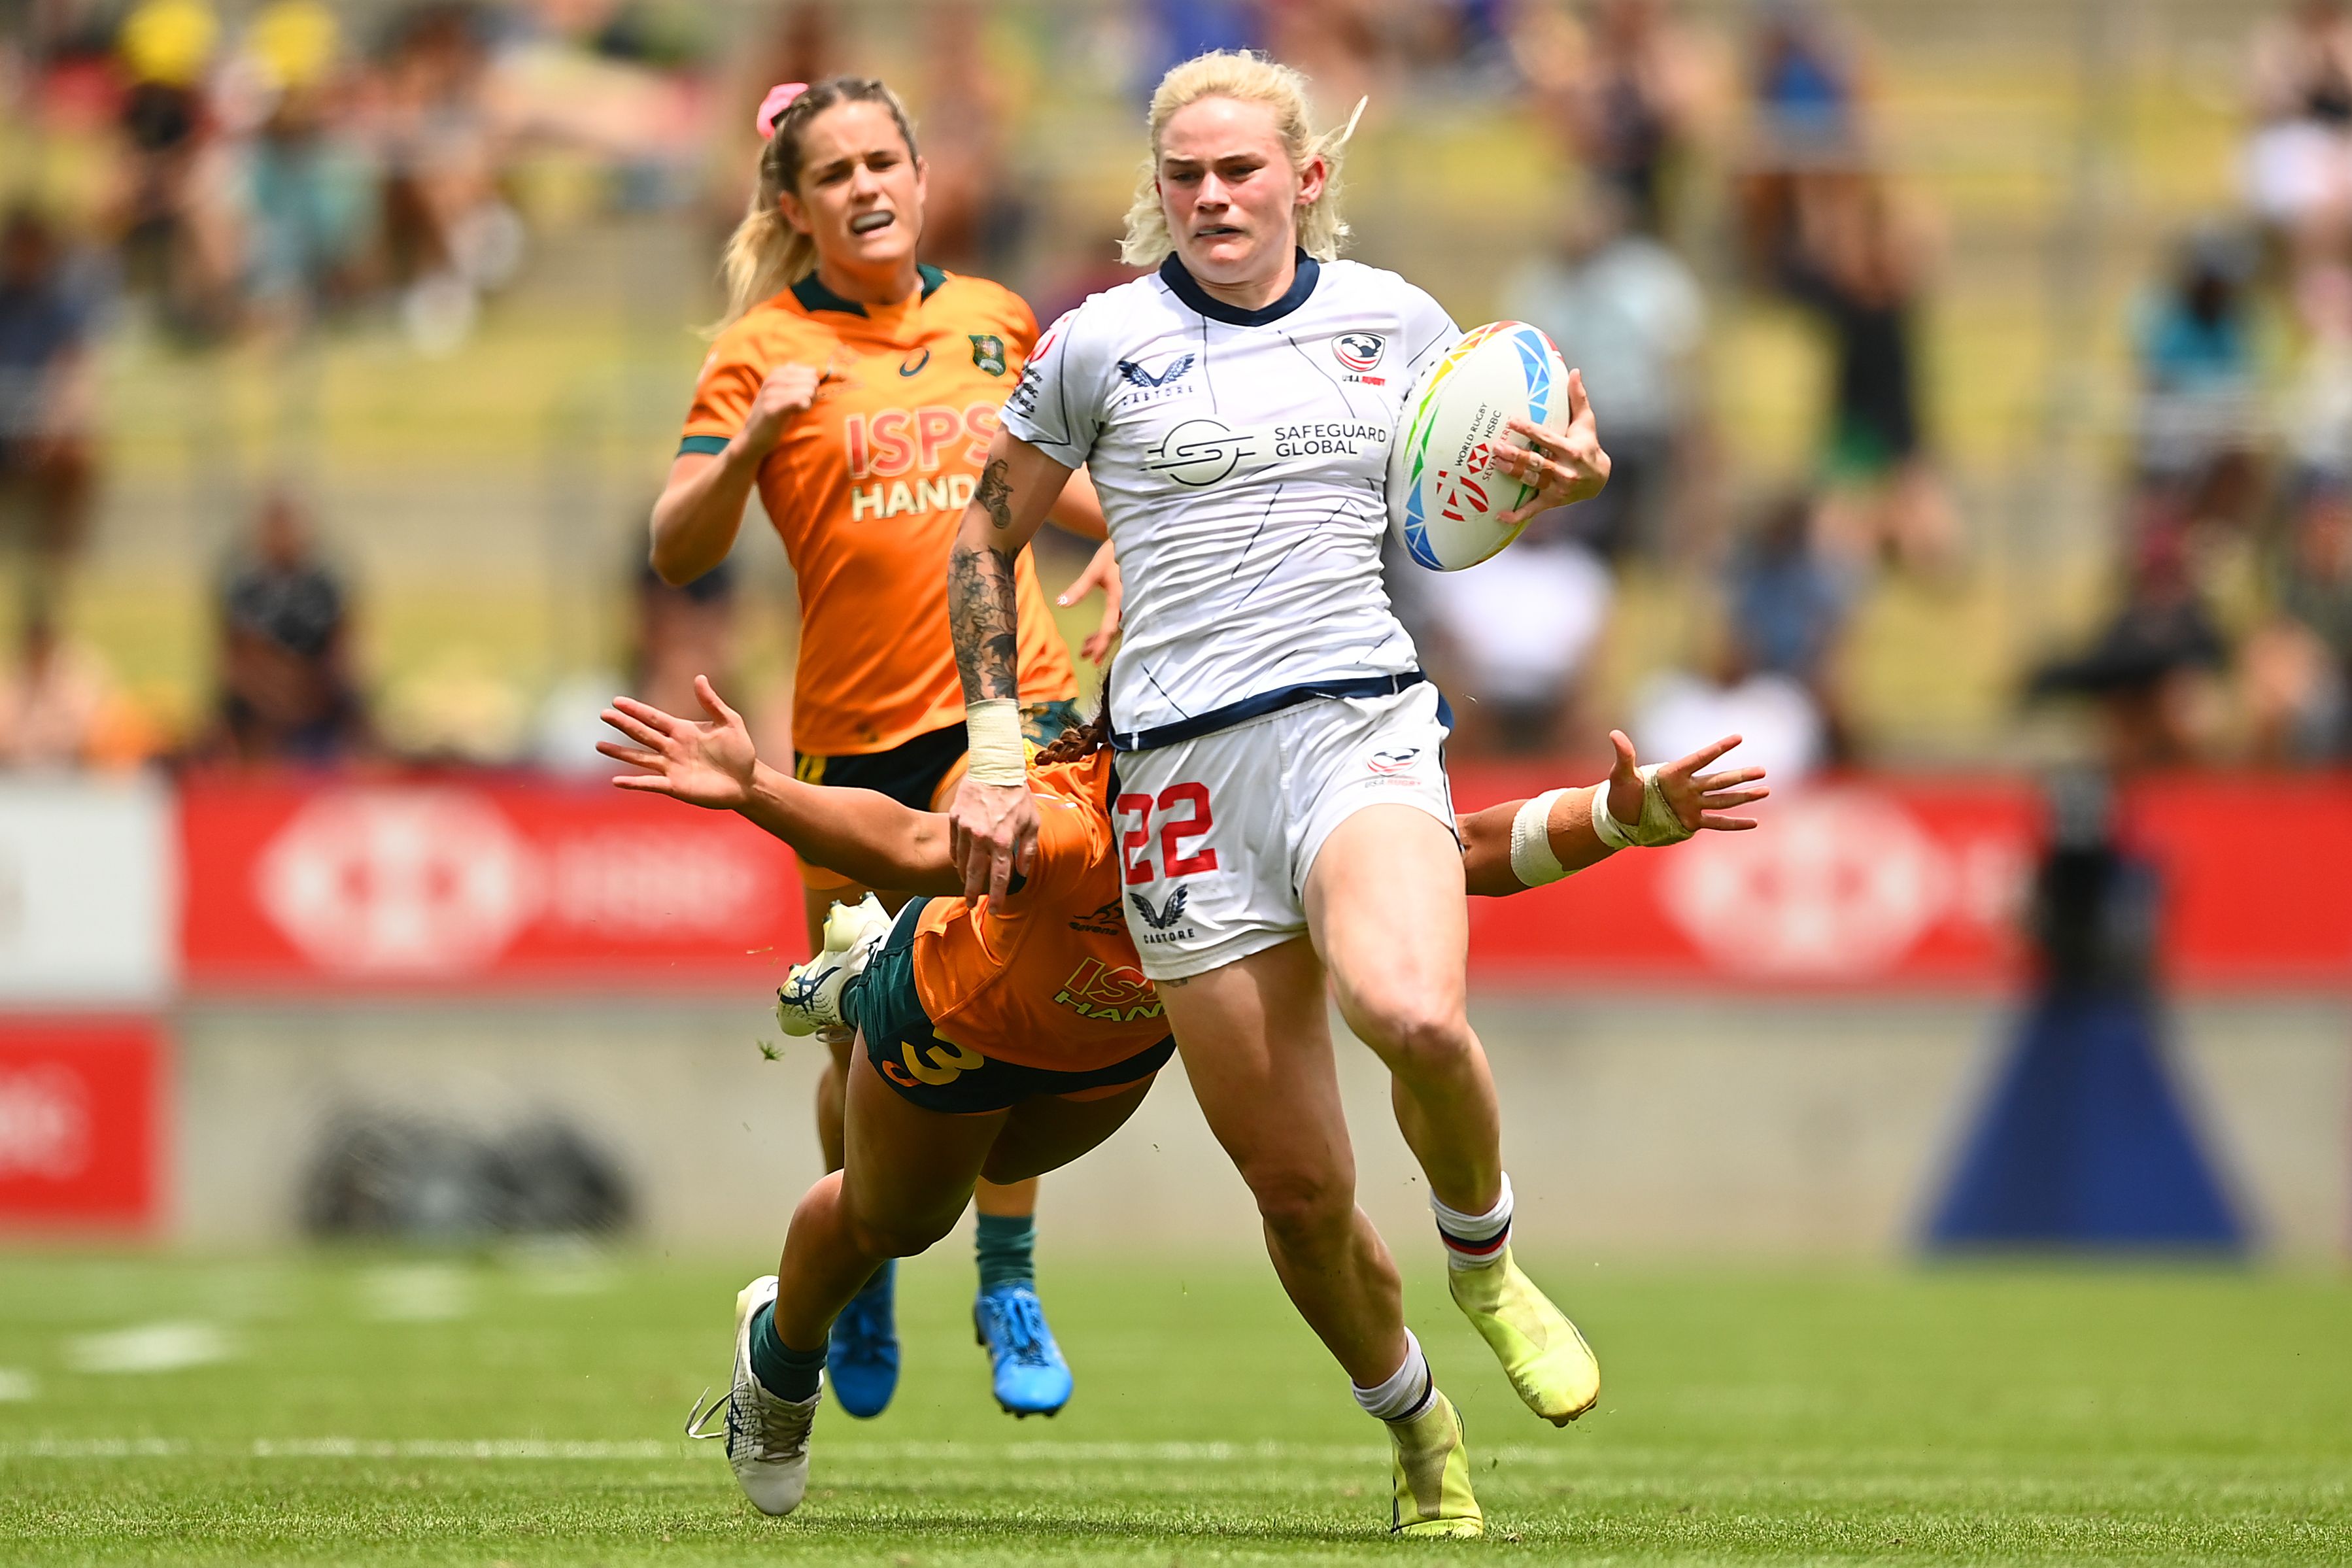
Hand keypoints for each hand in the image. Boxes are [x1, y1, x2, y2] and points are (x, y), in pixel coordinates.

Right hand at [598, 676, 758, 809]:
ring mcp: (671, 767)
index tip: (617, 701)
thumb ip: (712, 703)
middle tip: (603, 715)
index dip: (636, 709)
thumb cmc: (740, 751)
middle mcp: (672, 747)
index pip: (654, 717)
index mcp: (683, 730)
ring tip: (599, 746)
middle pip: (642, 733)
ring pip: (640, 758)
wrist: (747, 781)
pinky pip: (650, 783)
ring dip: (620, 752)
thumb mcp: (730, 722)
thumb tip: (699, 678)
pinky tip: (616, 781)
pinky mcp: (675, 786)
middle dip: (623, 724)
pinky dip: (634, 782)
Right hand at [738, 363, 828, 454]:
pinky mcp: (772, 409)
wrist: (754, 435)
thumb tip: (813, 370)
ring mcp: (771, 394)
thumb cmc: (774, 414)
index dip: (812, 386)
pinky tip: (800, 411)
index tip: (804, 396)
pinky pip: (798, 400)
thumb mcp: (782, 392)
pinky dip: (804, 406)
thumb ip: (796, 380)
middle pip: (811, 381)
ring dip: (808, 403)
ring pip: (808, 391)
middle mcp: (773, 380)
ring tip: (797, 411)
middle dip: (812, 395)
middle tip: (802, 406)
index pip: (810, 372)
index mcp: (776, 373)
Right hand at [948, 775, 1038, 904]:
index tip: (994, 909)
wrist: (995, 767)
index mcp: (1002, 839)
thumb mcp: (1032, 822)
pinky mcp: (955, 818)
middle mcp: (981, 837)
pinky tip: (959, 864)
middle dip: (972, 892)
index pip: (999, 876)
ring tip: (966, 885)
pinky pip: (953, 844)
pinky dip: (956, 857)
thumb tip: (1022, 872)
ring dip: (963, 875)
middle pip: (975, 873)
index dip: (996, 895)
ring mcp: (965, 828)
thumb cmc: (1017, 795)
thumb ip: (1027, 850)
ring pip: (961, 860)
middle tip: (970, 904)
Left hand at [1057, 540, 1122, 663]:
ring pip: (1117, 628)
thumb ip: (1079, 589)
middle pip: (1115, 632)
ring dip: (1101, 638)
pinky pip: (1120, 621)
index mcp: (1122, 597)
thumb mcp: (1094, 570)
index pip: (1110, 627)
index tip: (1092, 659)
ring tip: (1085, 647)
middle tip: (1084, 655)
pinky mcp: (1131, 602)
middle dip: (1100, 645)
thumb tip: (1060, 603)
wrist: (1133, 540)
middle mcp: (1131, 604)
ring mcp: (1133, 604)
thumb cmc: (1113, 553)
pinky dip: (1107, 630)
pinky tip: (1094, 635)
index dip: (1101, 644)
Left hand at [1493, 368, 1609, 526]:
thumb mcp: (1586, 422)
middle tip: (1495, 448)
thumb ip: (1578, 398)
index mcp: (1572, 450)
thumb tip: (1575, 371)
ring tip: (1495, 464)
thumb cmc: (1588, 445)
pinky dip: (1517, 515)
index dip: (1529, 430)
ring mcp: (1558, 488)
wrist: (1600, 479)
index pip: (1547, 439)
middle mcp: (1565, 471)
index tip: (1511, 422)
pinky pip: (1533, 510)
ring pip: (1531, 481)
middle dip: (1515, 455)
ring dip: (1512, 474)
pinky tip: (1499, 516)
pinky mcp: (1553, 501)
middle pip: (1536, 462)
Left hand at [1605, 729, 1769, 835]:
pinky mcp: (1691, 822)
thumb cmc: (1622, 793)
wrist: (1621, 817)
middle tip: (1762, 771)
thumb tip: (1614, 734)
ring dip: (1743, 796)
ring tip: (1765, 790)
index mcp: (1674, 773)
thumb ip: (1625, 756)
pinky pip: (1716, 822)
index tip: (1738, 737)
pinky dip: (1734, 824)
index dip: (1718, 749)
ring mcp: (1691, 805)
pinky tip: (1753, 823)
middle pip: (1719, 780)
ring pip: (1723, 799)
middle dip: (1740, 776)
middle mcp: (1687, 787)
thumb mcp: (1621, 775)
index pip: (1700, 759)